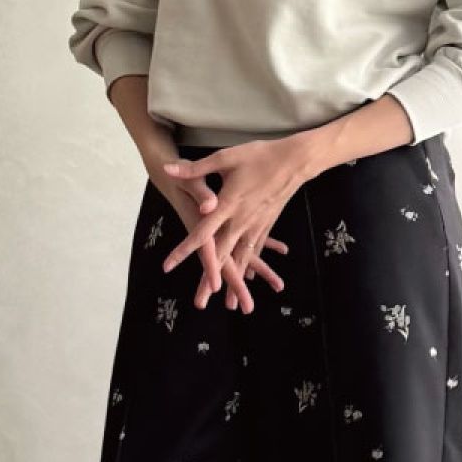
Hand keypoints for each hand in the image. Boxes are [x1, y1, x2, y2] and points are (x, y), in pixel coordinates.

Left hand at [159, 137, 314, 314]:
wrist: (295, 160)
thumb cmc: (258, 156)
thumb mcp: (224, 158)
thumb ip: (195, 169)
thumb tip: (166, 170)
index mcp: (228, 206)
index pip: (201, 234)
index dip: (184, 250)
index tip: (168, 266)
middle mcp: (241, 222)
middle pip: (222, 256)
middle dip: (210, 281)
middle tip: (200, 303)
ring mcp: (256, 226)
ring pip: (242, 260)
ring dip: (236, 282)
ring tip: (231, 305)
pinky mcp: (265, 225)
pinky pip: (255, 251)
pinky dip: (251, 267)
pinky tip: (250, 279)